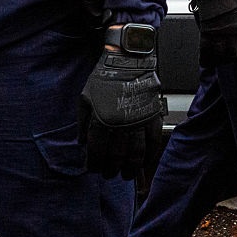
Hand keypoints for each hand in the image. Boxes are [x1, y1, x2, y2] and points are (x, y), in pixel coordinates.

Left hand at [80, 47, 165, 179]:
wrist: (128, 61)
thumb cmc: (104, 78)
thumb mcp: (84, 99)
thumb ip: (82, 124)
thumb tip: (82, 144)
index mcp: (101, 120)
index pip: (97, 151)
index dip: (95, 164)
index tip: (94, 169)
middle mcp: (120, 124)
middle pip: (117, 157)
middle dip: (111, 169)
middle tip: (110, 175)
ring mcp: (139, 121)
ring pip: (136, 154)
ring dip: (131, 168)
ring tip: (127, 174)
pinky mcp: (153, 117)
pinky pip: (154, 142)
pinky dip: (150, 155)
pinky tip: (146, 163)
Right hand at [192, 0, 236, 66]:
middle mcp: (234, 35)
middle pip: (234, 54)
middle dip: (231, 55)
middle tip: (226, 54)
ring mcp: (220, 35)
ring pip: (220, 55)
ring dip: (218, 56)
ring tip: (216, 55)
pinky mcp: (207, 33)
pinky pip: (206, 51)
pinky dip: (205, 56)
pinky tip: (205, 57)